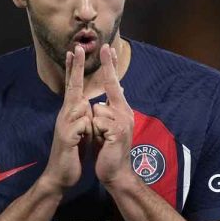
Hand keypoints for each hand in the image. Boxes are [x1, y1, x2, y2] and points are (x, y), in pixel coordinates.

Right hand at [40, 45, 92, 191]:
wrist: (61, 176)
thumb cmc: (73, 152)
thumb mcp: (83, 131)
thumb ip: (87, 117)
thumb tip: (95, 104)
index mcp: (71, 112)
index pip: (73, 85)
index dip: (74, 68)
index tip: (75, 50)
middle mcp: (66, 114)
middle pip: (72, 86)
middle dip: (75, 67)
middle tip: (77, 47)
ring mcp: (65, 124)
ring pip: (80, 106)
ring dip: (86, 115)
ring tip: (80, 133)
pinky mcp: (68, 137)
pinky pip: (82, 125)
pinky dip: (86, 130)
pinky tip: (80, 141)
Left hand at [93, 43, 134, 186]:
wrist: (115, 173)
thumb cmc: (108, 149)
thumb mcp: (106, 127)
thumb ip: (109, 110)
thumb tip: (115, 92)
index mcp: (120, 109)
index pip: (114, 83)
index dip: (110, 65)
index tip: (108, 48)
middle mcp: (125, 111)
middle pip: (112, 87)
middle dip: (108, 69)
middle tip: (105, 48)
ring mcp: (123, 121)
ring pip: (99, 109)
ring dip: (94, 125)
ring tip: (102, 139)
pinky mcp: (117, 131)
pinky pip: (99, 122)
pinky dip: (96, 132)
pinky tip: (104, 143)